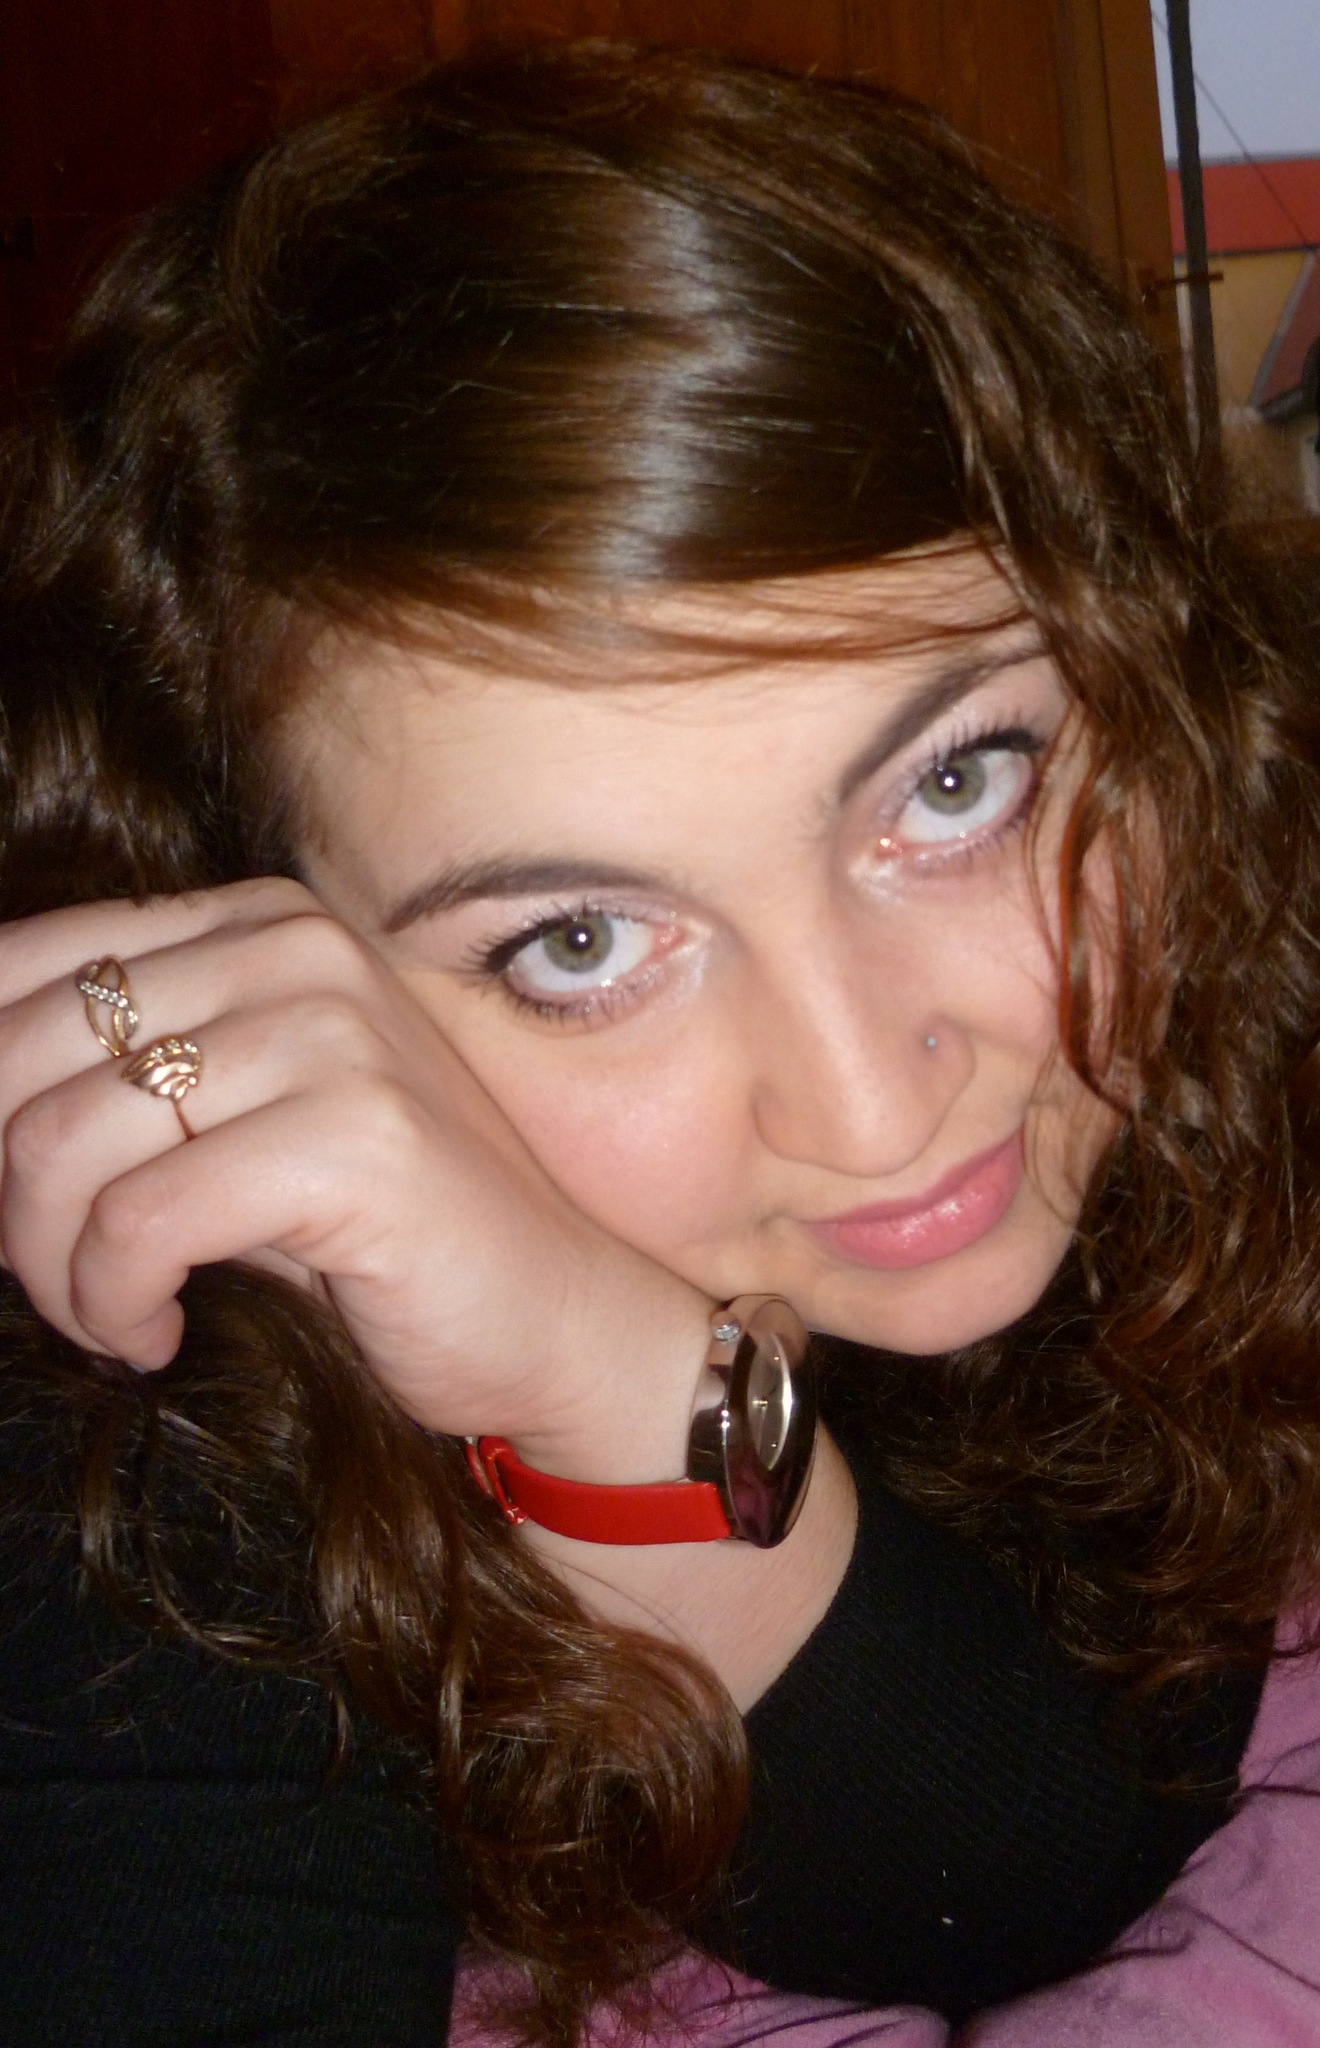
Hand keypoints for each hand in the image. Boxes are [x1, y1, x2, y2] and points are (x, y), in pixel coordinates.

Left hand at [0, 878, 713, 1479]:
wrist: (556, 1313)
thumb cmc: (380, 1235)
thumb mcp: (233, 1129)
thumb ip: (116, 1088)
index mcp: (259, 921)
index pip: (28, 964)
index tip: (4, 1202)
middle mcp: (295, 949)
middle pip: (24, 1054)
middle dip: (3, 1197)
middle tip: (53, 1278)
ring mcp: (332, 1033)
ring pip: (61, 1144)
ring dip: (52, 1268)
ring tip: (107, 1316)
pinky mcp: (354, 1137)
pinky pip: (139, 1224)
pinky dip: (112, 1302)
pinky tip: (157, 1334)